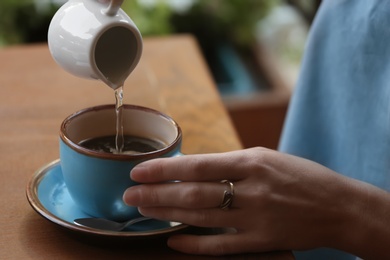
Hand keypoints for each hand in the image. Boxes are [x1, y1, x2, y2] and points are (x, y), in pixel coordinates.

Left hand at [123, 147, 389, 256]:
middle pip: (192, 192)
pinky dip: (194, 245)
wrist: (337, 205)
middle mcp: (250, 189)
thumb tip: (193, 168)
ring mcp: (255, 218)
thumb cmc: (300, 176)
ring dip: (167, 213)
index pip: (197, 165)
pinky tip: (173, 241)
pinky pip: (221, 245)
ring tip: (142, 210)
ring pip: (201, 217)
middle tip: (129, 194)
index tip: (139, 170)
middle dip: (156, 193)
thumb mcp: (265, 157)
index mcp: (251, 162)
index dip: (164, 169)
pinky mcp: (261, 241)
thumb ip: (230, 163)